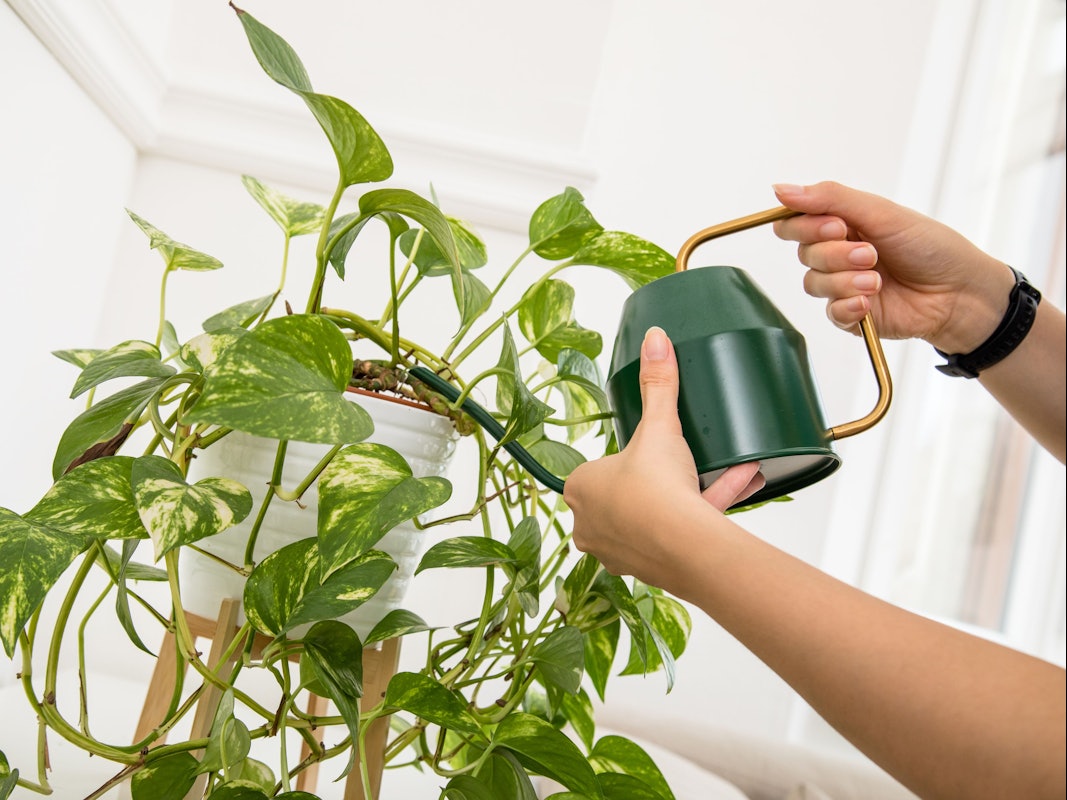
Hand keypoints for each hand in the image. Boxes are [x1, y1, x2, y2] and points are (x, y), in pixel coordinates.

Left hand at [564, 326, 763, 592]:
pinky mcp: (651, 568)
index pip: (597, 469)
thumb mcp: (659, 427)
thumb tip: (655, 339)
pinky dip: (706, 511)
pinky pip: (678, 534)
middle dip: (658, 479)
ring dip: (687, 494)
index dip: (626, 458)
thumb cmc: (656, 488)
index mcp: (580, 490)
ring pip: (655, 517)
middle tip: (682, 463)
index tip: (649, 451)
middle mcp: (590, 525)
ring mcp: (619, 551)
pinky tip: (742, 483)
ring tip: (724, 470)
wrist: (684, 546)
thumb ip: (658, 385)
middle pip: (626, 494)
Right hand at [771, 181, 1014, 354]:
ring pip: (814, 283)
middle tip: (869, 253)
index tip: (836, 226)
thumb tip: (779, 189)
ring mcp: (843, 286)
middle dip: (834, 253)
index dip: (805, 226)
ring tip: (878, 280)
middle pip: (804, 253)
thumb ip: (830, 198)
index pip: (795, 223)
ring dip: (845, 280)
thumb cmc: (930, 247)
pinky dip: (848, 305)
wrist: (960, 292)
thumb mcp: (881, 213)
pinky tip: (871, 301)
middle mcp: (837, 254)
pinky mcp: (850, 316)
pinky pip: (829, 312)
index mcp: (842, 224)